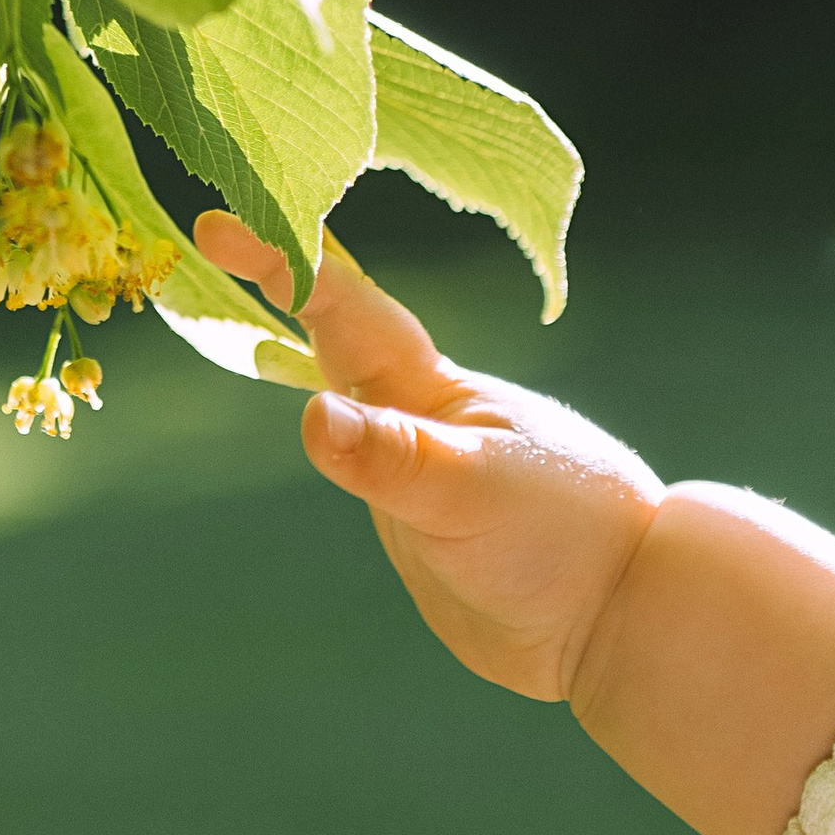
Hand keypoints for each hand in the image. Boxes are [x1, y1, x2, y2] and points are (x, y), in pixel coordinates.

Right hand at [192, 214, 661, 704]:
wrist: (622, 613)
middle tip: (211, 230)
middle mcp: (416, 410)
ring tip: (237, 298)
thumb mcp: (473, 492)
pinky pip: (357, 450)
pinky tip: (314, 414)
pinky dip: (324, 417)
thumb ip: (394, 457)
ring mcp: (417, 460)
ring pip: (342, 386)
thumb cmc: (566, 534)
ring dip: (295, 338)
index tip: (215, 221)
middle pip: (332, 326)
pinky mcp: (419, 514)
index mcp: (429, 384)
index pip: (341, 302)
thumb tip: (311, 416)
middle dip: (277, 273)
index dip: (280, 256)